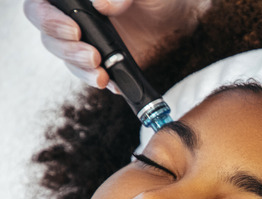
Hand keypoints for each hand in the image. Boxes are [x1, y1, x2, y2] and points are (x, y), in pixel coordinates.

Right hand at [24, 0, 209, 89]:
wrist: (174, 18)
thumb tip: (100, 3)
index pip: (42, 3)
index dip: (47, 16)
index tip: (74, 28)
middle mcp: (72, 15)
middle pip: (47, 32)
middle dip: (65, 47)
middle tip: (92, 55)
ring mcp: (83, 39)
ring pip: (64, 55)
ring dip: (79, 68)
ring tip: (101, 73)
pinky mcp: (98, 59)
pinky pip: (88, 72)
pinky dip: (98, 79)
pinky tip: (113, 84)